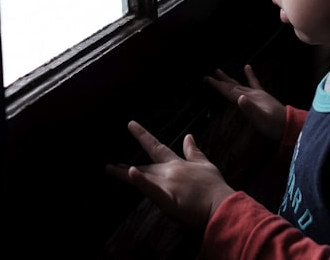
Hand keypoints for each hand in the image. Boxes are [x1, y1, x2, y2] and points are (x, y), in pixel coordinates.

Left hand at [106, 120, 234, 228]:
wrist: (221, 205)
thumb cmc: (214, 187)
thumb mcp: (205, 165)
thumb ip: (193, 151)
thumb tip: (188, 136)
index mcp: (177, 163)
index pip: (157, 146)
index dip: (142, 135)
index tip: (130, 124)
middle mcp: (169, 171)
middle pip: (143, 166)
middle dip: (125, 164)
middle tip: (109, 163)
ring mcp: (166, 184)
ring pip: (141, 177)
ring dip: (123, 174)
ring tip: (108, 168)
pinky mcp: (167, 199)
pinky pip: (151, 189)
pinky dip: (140, 181)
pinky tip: (130, 173)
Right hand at [205, 65, 285, 140]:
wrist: (289, 124)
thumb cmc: (274, 124)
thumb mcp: (260, 119)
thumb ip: (250, 109)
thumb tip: (239, 98)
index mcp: (249, 99)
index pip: (230, 91)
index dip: (218, 86)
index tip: (207, 79)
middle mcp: (252, 94)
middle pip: (232, 86)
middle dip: (220, 82)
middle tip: (208, 76)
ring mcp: (258, 94)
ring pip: (239, 84)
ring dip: (229, 79)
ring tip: (220, 71)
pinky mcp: (263, 96)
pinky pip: (254, 83)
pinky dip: (250, 75)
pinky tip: (247, 67)